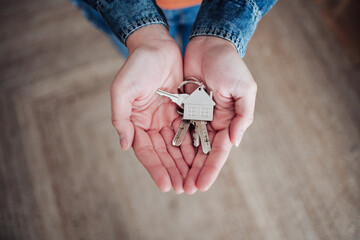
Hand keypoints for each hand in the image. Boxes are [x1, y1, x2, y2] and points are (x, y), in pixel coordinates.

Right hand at [110, 25, 194, 192]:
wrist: (156, 46)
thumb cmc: (136, 66)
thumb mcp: (122, 90)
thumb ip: (121, 118)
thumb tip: (125, 146)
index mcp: (136, 122)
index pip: (146, 152)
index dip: (156, 170)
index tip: (168, 186)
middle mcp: (151, 124)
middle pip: (164, 154)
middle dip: (174, 172)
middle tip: (185, 189)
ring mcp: (167, 118)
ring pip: (177, 146)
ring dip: (185, 164)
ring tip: (195, 181)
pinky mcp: (181, 110)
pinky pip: (189, 131)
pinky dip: (194, 145)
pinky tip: (201, 159)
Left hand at [183, 36, 256, 193]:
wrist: (208, 44)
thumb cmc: (229, 65)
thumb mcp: (244, 88)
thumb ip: (243, 116)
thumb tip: (234, 143)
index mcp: (228, 121)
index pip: (219, 152)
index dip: (210, 170)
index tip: (201, 186)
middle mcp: (212, 122)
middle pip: (202, 153)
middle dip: (194, 172)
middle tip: (185, 190)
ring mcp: (197, 116)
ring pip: (188, 145)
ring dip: (182, 163)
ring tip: (174, 181)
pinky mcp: (183, 108)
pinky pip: (176, 129)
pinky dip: (172, 144)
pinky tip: (165, 158)